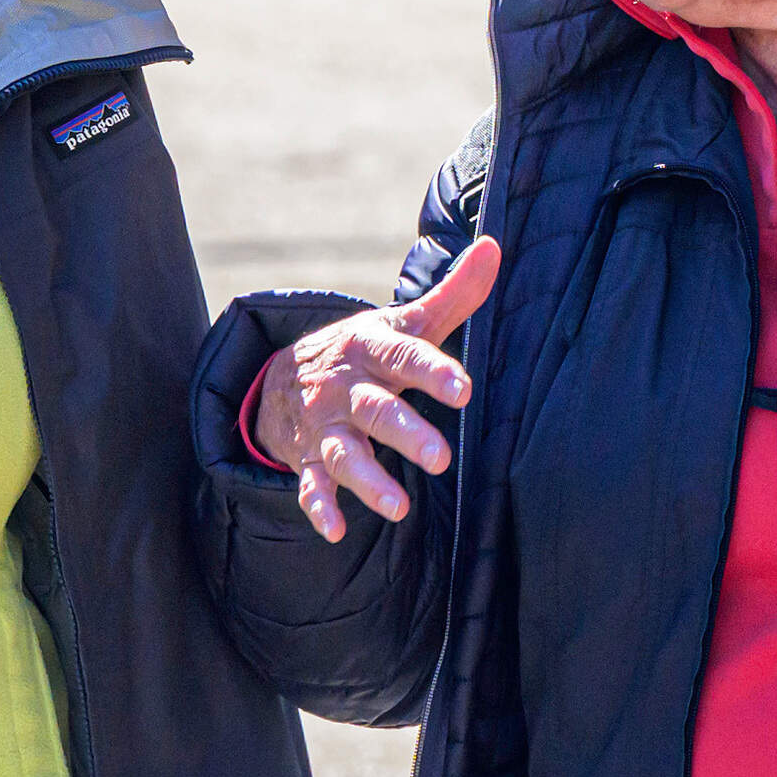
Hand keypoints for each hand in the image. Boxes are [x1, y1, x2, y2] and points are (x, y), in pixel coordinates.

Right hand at [253, 235, 500, 542]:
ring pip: (344, 453)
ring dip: (368, 480)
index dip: (431, 371)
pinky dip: (319, 508)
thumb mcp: (402, 323)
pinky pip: (310, 486)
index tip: (461, 390)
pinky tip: (335, 530)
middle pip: (375, 410)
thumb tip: (493, 246)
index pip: (402, 356)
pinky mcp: (309, 460)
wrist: (282, 375)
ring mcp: (324, 426)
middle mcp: (345, 388)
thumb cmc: (366, 353)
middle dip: (405, 433)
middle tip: (440, 459)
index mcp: (370, 349)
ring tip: (399, 507)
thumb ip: (452, 294)